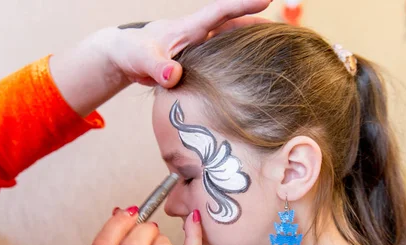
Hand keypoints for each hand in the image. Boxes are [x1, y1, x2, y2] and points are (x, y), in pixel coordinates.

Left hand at [98, 0, 271, 86]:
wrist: (122, 57)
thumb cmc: (130, 52)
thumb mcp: (141, 59)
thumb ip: (157, 67)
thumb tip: (174, 76)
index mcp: (188, 28)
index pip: (221, 12)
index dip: (243, 5)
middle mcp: (196, 34)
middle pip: (232, 25)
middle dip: (256, 25)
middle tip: (283, 32)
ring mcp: (197, 46)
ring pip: (229, 40)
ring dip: (249, 43)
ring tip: (273, 51)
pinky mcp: (195, 60)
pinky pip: (221, 56)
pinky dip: (236, 60)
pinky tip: (247, 73)